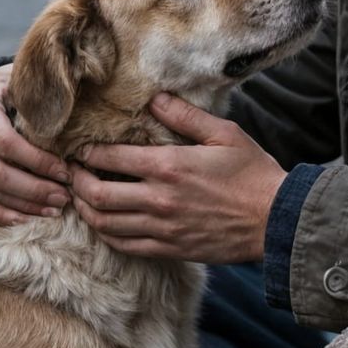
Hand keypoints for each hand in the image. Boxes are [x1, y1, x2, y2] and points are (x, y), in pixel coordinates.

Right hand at [0, 64, 71, 226]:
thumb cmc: (19, 93)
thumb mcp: (27, 88)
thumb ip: (43, 102)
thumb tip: (78, 123)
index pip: (8, 143)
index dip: (39, 162)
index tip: (67, 172)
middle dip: (35, 190)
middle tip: (65, 197)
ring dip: (24, 205)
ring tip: (55, 209)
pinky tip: (25, 220)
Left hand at [69, 94, 285, 262]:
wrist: (276, 219)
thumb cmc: (253, 173)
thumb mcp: (224, 133)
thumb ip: (185, 115)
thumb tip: (153, 98)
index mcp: (169, 166)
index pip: (110, 159)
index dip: (86, 154)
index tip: (78, 149)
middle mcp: (159, 199)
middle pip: (98, 195)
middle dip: (77, 183)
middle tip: (72, 174)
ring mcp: (162, 228)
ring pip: (106, 224)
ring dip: (86, 210)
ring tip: (81, 198)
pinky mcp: (170, 249)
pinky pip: (126, 245)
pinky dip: (107, 235)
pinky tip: (105, 224)